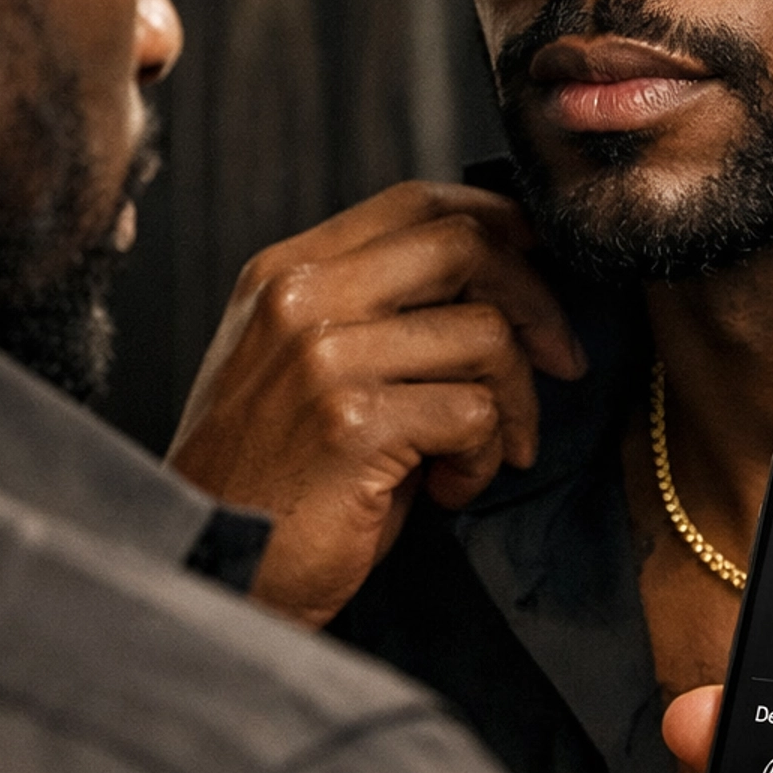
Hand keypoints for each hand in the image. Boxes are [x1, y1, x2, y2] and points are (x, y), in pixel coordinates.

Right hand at [167, 182, 584, 628]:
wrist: (211, 569)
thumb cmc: (271, 478)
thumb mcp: (302, 366)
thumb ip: (373, 309)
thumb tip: (499, 276)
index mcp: (285, 272)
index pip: (416, 203)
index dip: (499, 225)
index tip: (541, 267)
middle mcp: (299, 298)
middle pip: (463, 246)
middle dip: (537, 304)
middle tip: (561, 361)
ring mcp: (322, 357)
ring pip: (484, 336)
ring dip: (512, 406)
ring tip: (477, 455)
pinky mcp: (352, 423)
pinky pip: (474, 414)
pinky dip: (483, 460)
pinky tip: (447, 489)